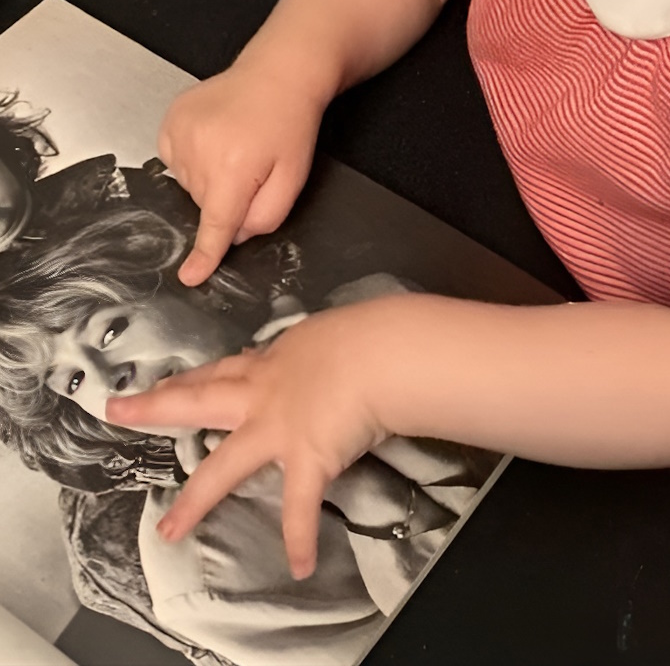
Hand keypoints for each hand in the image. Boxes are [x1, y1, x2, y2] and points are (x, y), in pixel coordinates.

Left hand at [107, 302, 392, 579]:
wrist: (381, 353)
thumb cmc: (364, 335)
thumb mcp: (329, 334)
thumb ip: (316, 353)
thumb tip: (328, 357)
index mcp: (272, 363)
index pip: (222, 370)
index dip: (189, 377)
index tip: (164, 382)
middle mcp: (263, 395)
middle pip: (198, 399)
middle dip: (155, 406)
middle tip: (117, 411)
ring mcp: (277, 429)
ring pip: (224, 467)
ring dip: (195, 501)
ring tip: (169, 530)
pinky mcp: (306, 458)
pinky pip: (300, 506)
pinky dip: (301, 537)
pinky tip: (299, 564)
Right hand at [158, 62, 322, 284]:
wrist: (277, 75)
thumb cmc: (290, 125)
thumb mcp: (293, 179)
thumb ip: (265, 216)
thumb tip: (235, 234)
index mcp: (234, 169)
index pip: (216, 224)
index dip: (204, 254)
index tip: (190, 277)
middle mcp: (201, 152)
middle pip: (205, 204)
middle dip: (227, 198)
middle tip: (251, 168)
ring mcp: (181, 132)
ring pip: (189, 184)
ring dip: (210, 178)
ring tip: (235, 147)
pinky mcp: (171, 120)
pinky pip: (174, 160)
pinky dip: (192, 159)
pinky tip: (215, 140)